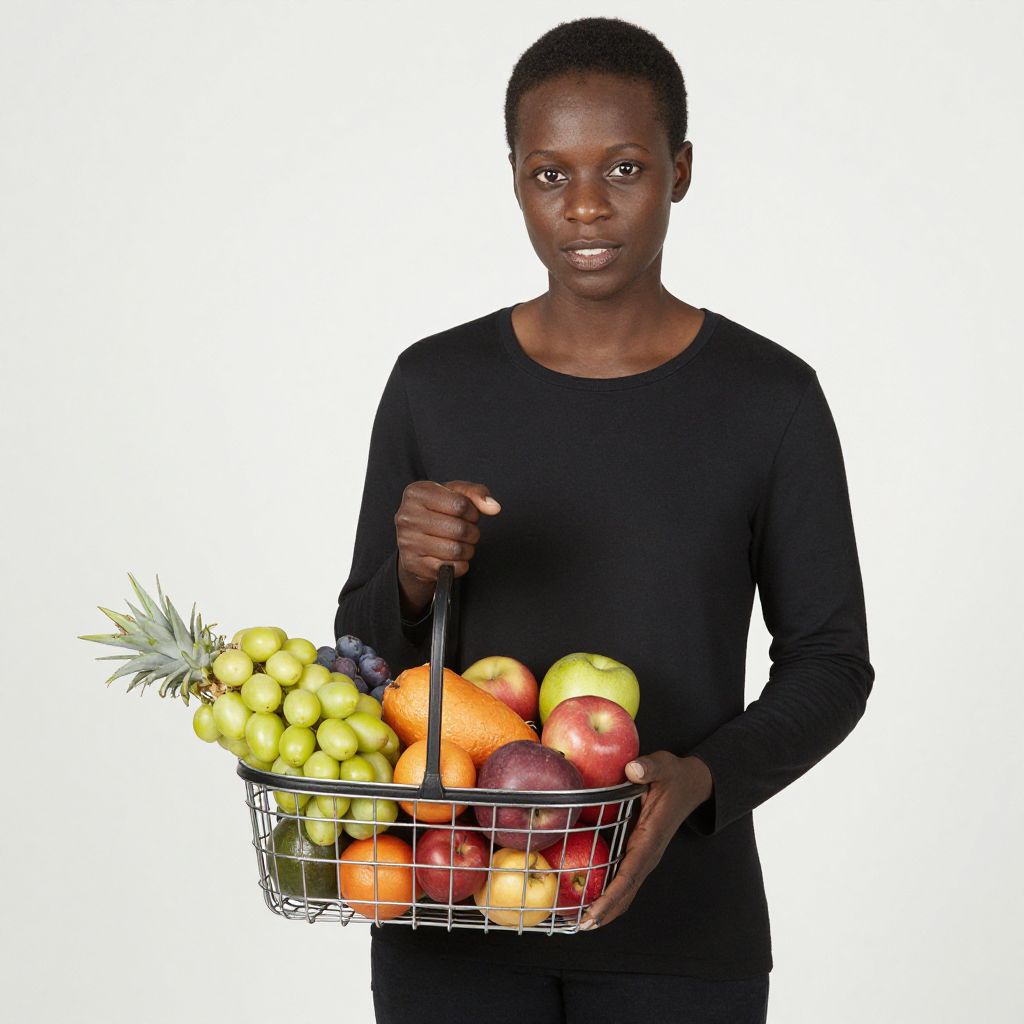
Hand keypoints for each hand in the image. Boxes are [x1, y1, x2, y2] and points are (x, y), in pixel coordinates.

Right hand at [394, 480, 500, 618]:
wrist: (412, 539)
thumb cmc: (436, 512)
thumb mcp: (454, 494)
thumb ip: (476, 494)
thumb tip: (494, 507)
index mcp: (416, 493)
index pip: (460, 504)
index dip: (473, 513)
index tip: (470, 516)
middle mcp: (407, 516)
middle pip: (459, 529)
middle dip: (472, 532)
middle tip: (468, 532)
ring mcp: (407, 541)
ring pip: (455, 550)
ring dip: (467, 549)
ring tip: (462, 544)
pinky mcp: (412, 564)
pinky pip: (450, 568)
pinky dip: (460, 565)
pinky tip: (454, 558)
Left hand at [578, 752, 713, 930]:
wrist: (692, 783)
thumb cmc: (674, 775)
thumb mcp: (663, 766)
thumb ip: (648, 767)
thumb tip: (633, 769)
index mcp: (651, 837)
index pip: (629, 874)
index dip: (610, 897)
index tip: (593, 914)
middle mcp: (648, 853)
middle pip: (626, 892)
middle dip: (603, 912)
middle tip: (577, 926)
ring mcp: (645, 856)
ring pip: (626, 890)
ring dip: (605, 908)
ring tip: (577, 920)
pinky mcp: (641, 852)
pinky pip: (624, 879)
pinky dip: (608, 894)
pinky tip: (589, 899)